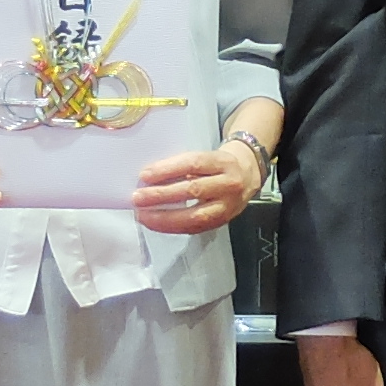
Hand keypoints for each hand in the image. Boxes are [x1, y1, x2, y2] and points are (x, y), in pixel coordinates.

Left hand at [134, 139, 264, 235]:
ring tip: (143, 215)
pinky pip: (195, 228)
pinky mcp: (222, 222)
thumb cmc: (218, 165)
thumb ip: (182, 166)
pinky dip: (173, 227)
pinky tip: (156, 223)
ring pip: (195, 215)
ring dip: (164, 217)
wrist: (248, 175)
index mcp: (222, 162)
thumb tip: (148, 178)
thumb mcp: (206, 157)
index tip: (145, 175)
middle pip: (193, 190)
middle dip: (161, 196)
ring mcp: (228, 206)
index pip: (193, 164)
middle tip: (138, 198)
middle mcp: (229, 184)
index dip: (168, 170)